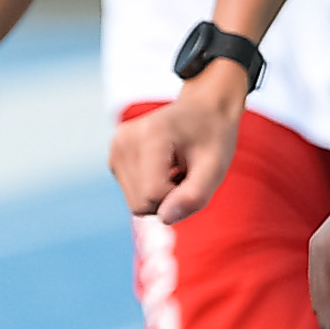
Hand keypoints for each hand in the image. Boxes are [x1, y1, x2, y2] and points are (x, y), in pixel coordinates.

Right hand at [112, 71, 246, 224]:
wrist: (203, 110)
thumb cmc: (212, 137)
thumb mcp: (215, 167)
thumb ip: (194, 195)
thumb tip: (165, 219)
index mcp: (149, 135)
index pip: (153, 196)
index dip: (180, 196)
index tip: (194, 174)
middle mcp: (124, 141)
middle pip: (141, 204)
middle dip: (170, 198)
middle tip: (187, 172)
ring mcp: (115, 149)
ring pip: (136, 204)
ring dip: (162, 195)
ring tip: (176, 168)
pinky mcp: (114, 158)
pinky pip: (134, 196)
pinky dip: (152, 190)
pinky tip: (164, 168)